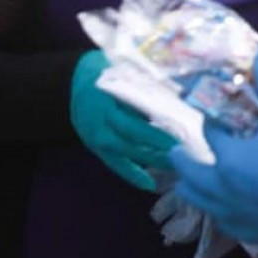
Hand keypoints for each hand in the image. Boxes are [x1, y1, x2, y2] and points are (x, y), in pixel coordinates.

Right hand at [70, 50, 176, 190]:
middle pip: (128, 144)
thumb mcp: (124, 78)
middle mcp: (97, 126)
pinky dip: (132, 175)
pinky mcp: (95, 148)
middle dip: (156, 152)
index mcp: (105, 106)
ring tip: (175, 168)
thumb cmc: (109, 74)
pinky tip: (150, 184)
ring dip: (149, 163)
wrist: (75, 81)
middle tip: (183, 157)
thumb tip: (176, 105)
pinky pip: (114, 165)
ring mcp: (94, 139)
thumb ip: (144, 93)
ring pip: (122, 157)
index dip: (154, 136)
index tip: (177, 142)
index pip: (131, 125)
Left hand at [170, 49, 257, 245]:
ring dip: (196, 190)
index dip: (211, 115)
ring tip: (193, 183)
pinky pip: (228, 226)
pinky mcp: (256, 232)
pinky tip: (228, 212)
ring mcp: (238, 215)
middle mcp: (224, 190)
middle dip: (182, 161)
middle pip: (191, 176)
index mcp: (229, 159)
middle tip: (177, 151)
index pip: (211, 132)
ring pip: (203, 204)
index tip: (211, 107)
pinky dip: (222, 215)